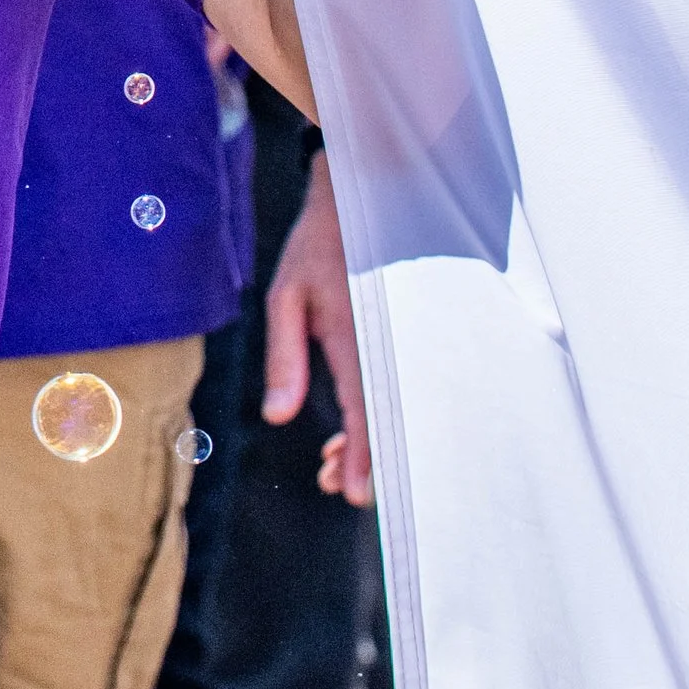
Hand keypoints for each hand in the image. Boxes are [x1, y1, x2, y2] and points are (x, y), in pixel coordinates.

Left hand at [263, 150, 371, 505]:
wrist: (365, 195)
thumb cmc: (320, 245)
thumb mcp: (287, 294)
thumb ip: (284, 356)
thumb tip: (277, 415)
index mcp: (356, 333)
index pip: (364, 407)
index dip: (360, 454)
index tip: (352, 494)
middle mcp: (388, 341)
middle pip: (389, 419)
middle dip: (366, 461)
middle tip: (332, 482)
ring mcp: (405, 337)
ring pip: (399, 407)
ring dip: (373, 441)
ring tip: (333, 462)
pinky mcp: (411, 334)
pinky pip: (401, 385)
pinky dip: (382, 413)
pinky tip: (356, 431)